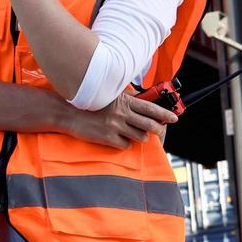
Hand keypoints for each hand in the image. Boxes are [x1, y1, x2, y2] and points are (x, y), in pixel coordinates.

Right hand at [62, 92, 177, 148]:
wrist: (68, 113)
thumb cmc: (87, 103)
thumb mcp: (108, 96)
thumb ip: (124, 99)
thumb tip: (140, 102)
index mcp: (124, 102)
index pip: (150, 108)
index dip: (164, 114)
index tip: (173, 118)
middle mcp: (122, 114)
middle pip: (150, 124)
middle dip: (159, 129)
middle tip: (160, 131)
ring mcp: (115, 126)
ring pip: (140, 137)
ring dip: (140, 137)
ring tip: (134, 134)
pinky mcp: (108, 138)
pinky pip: (125, 145)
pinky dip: (124, 143)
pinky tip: (118, 139)